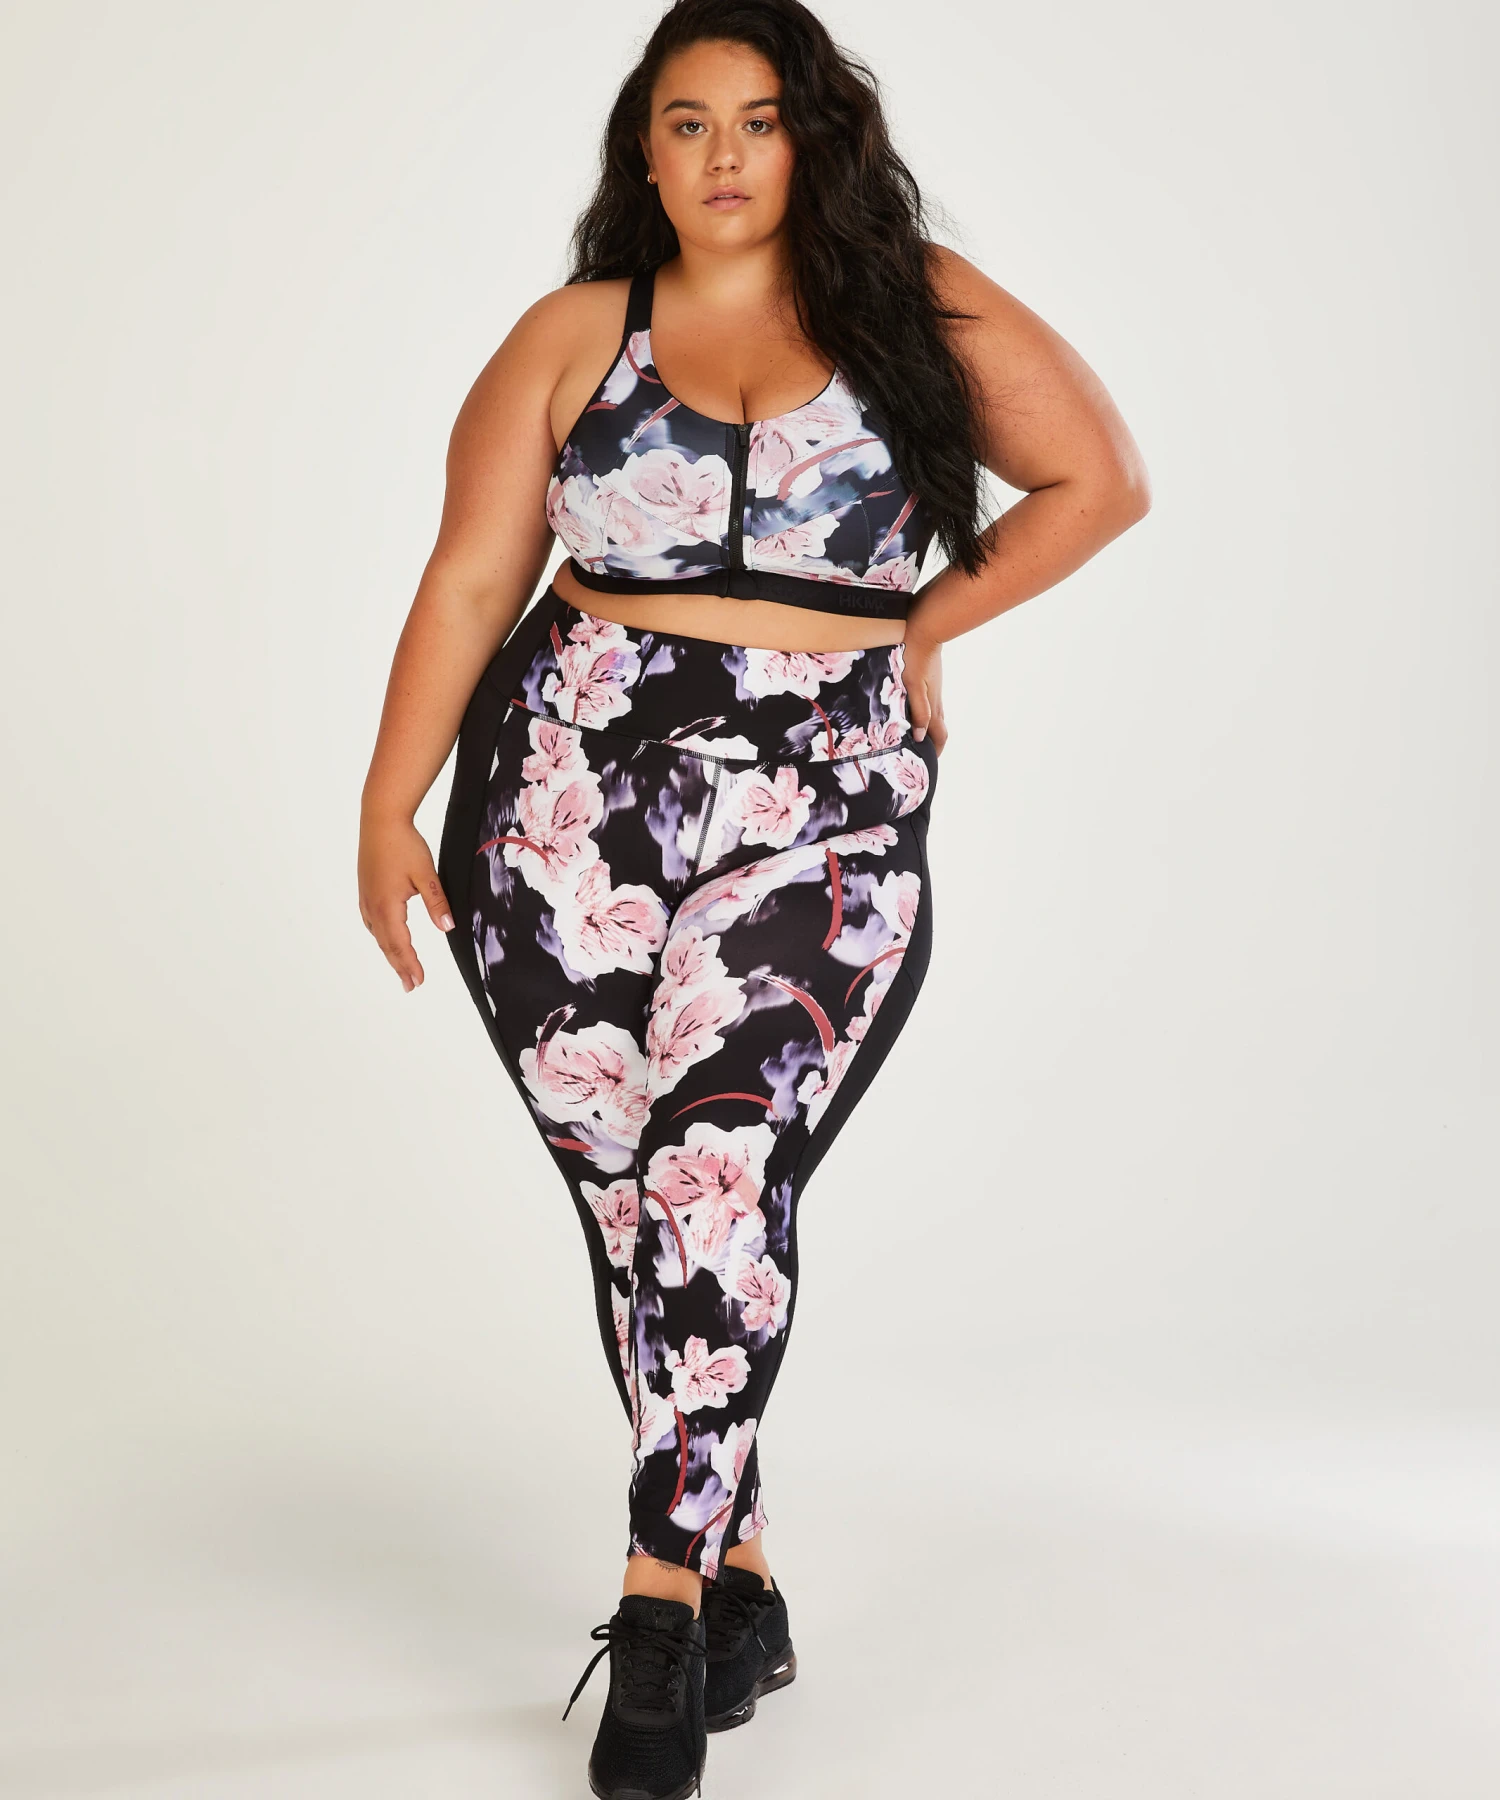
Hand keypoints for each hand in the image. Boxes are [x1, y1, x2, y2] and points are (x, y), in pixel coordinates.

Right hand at [358, 812, 453, 990]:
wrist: (380, 819)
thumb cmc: (403, 844)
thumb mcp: (426, 874)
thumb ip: (437, 902)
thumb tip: (448, 928)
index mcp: (387, 906)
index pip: (400, 945)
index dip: (410, 965)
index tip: (419, 982)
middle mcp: (372, 907)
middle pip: (387, 945)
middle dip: (400, 966)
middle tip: (410, 986)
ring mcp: (366, 899)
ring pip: (378, 935)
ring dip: (390, 953)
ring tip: (401, 968)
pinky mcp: (366, 890)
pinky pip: (373, 922)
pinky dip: (382, 936)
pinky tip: (386, 937)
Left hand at [903, 632, 946, 753]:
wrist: (926, 632)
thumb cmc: (915, 658)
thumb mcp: (913, 686)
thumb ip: (919, 711)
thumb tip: (921, 736)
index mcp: (933, 706)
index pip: (940, 736)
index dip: (936, 751)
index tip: (929, 762)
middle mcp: (937, 701)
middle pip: (939, 728)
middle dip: (933, 743)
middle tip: (921, 753)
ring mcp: (935, 691)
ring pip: (935, 717)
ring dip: (929, 730)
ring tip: (915, 737)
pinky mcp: (931, 682)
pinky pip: (931, 705)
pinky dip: (925, 716)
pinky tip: (914, 713)